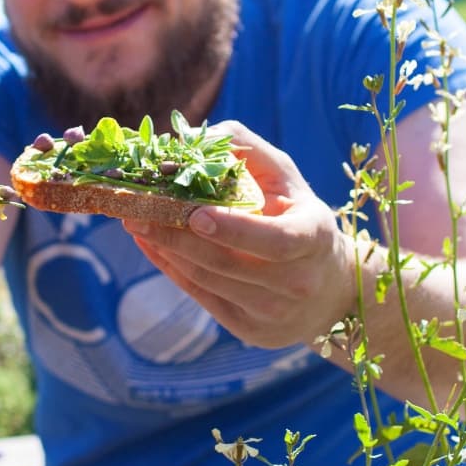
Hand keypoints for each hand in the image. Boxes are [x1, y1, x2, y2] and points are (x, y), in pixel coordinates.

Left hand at [122, 121, 356, 349]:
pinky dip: (172, 268)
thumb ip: (247, 149)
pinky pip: (201, 296)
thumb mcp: (287, 179)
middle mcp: (296, 282)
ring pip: (208, 281)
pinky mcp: (249, 329)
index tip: (193, 214)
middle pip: (227, 263)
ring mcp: (273, 312)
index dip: (233, 230)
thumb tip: (195, 135)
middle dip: (176, 237)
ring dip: (167, 251)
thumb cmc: (300, 218)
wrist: (329, 290)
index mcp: (313, 239)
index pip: (275, 241)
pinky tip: (152, 246)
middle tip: (136, 212)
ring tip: (137, 224)